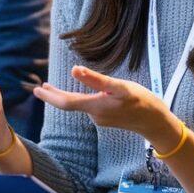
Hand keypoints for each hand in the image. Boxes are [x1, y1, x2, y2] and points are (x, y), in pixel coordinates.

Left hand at [33, 66, 174, 144]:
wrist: (156, 122)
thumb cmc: (140, 101)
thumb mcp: (119, 87)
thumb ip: (95, 80)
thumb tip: (74, 70)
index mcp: (95, 107)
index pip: (66, 102)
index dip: (50, 96)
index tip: (37, 89)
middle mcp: (95, 115)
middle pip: (69, 104)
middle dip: (53, 96)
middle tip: (40, 87)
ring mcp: (101, 119)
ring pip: (80, 105)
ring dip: (67, 96)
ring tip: (56, 88)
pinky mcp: (107, 118)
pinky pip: (90, 107)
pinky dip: (81, 99)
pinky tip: (84, 93)